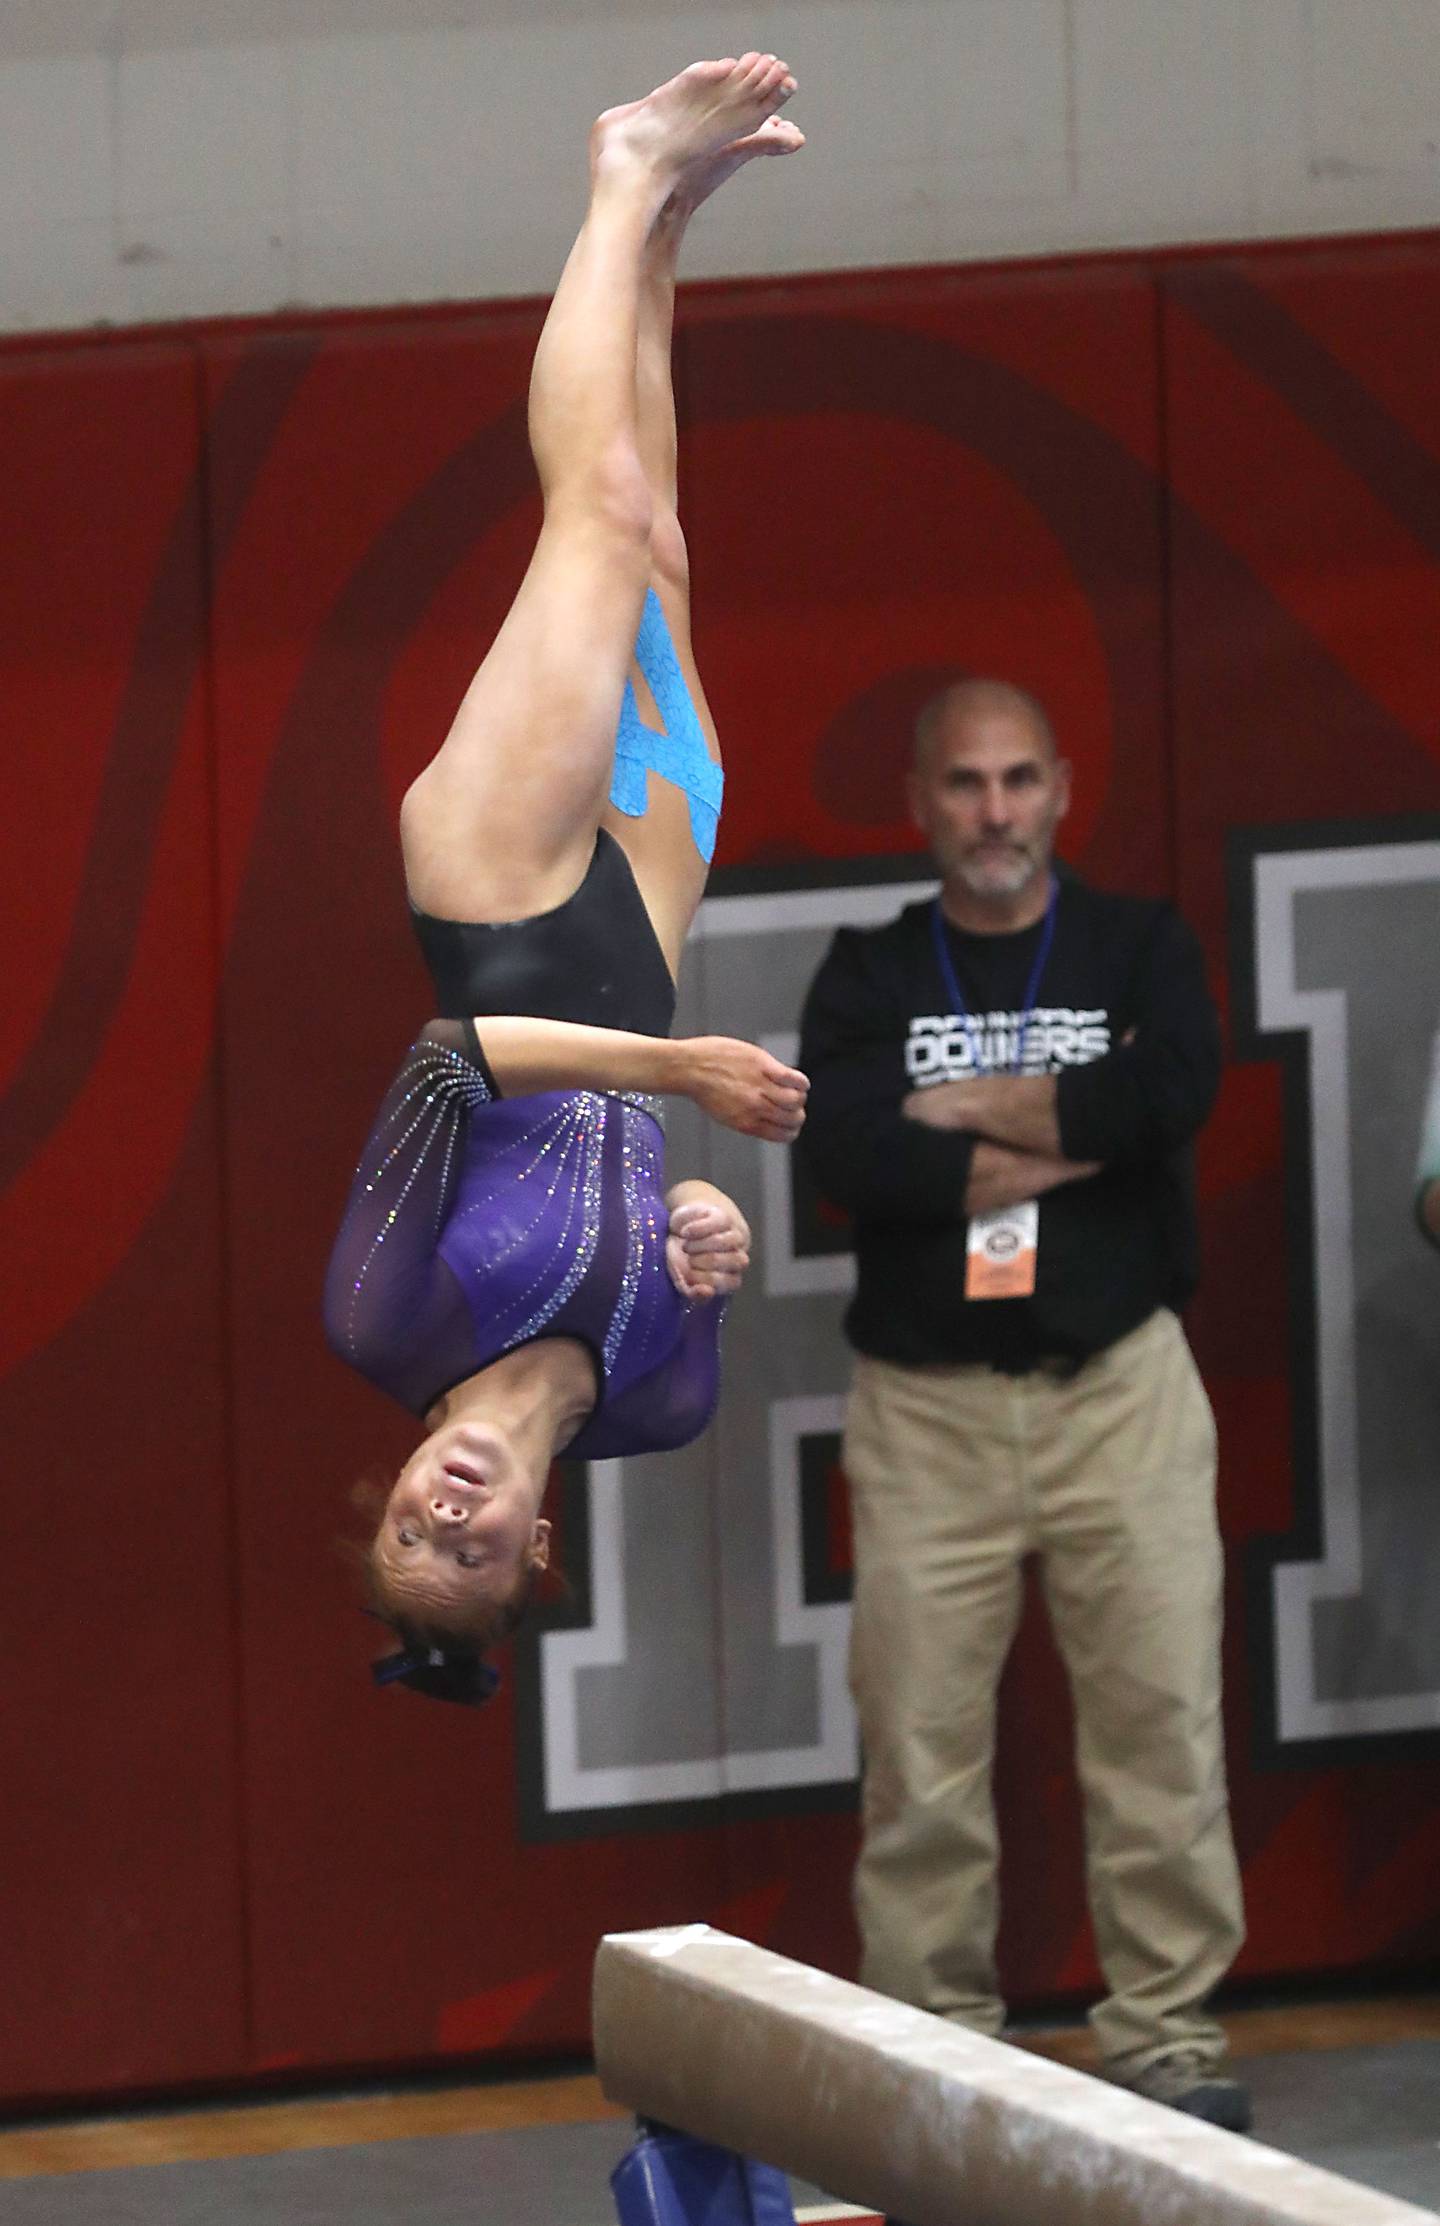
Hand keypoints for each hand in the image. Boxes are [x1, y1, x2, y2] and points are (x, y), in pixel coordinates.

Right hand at [666, 1196, 751, 1300]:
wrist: (678, 1226)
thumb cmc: (682, 1257)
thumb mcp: (682, 1279)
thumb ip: (693, 1292)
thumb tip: (707, 1293)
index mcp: (731, 1275)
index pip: (733, 1282)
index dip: (709, 1280)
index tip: (690, 1276)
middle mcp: (737, 1255)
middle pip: (735, 1261)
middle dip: (705, 1262)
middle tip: (689, 1259)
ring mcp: (734, 1234)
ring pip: (726, 1242)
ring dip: (699, 1246)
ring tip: (687, 1246)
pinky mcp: (723, 1217)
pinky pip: (714, 1224)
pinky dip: (695, 1230)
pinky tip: (686, 1232)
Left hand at [680, 1037, 807, 1141]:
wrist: (688, 1068)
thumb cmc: (703, 1089)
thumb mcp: (725, 1115)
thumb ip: (748, 1119)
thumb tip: (766, 1122)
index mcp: (747, 1123)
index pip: (783, 1135)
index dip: (792, 1130)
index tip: (791, 1124)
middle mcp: (756, 1108)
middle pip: (794, 1117)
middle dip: (797, 1114)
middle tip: (794, 1106)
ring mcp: (761, 1087)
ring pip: (796, 1099)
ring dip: (800, 1097)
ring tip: (794, 1091)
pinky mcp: (764, 1067)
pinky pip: (794, 1079)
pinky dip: (801, 1082)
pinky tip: (797, 1081)